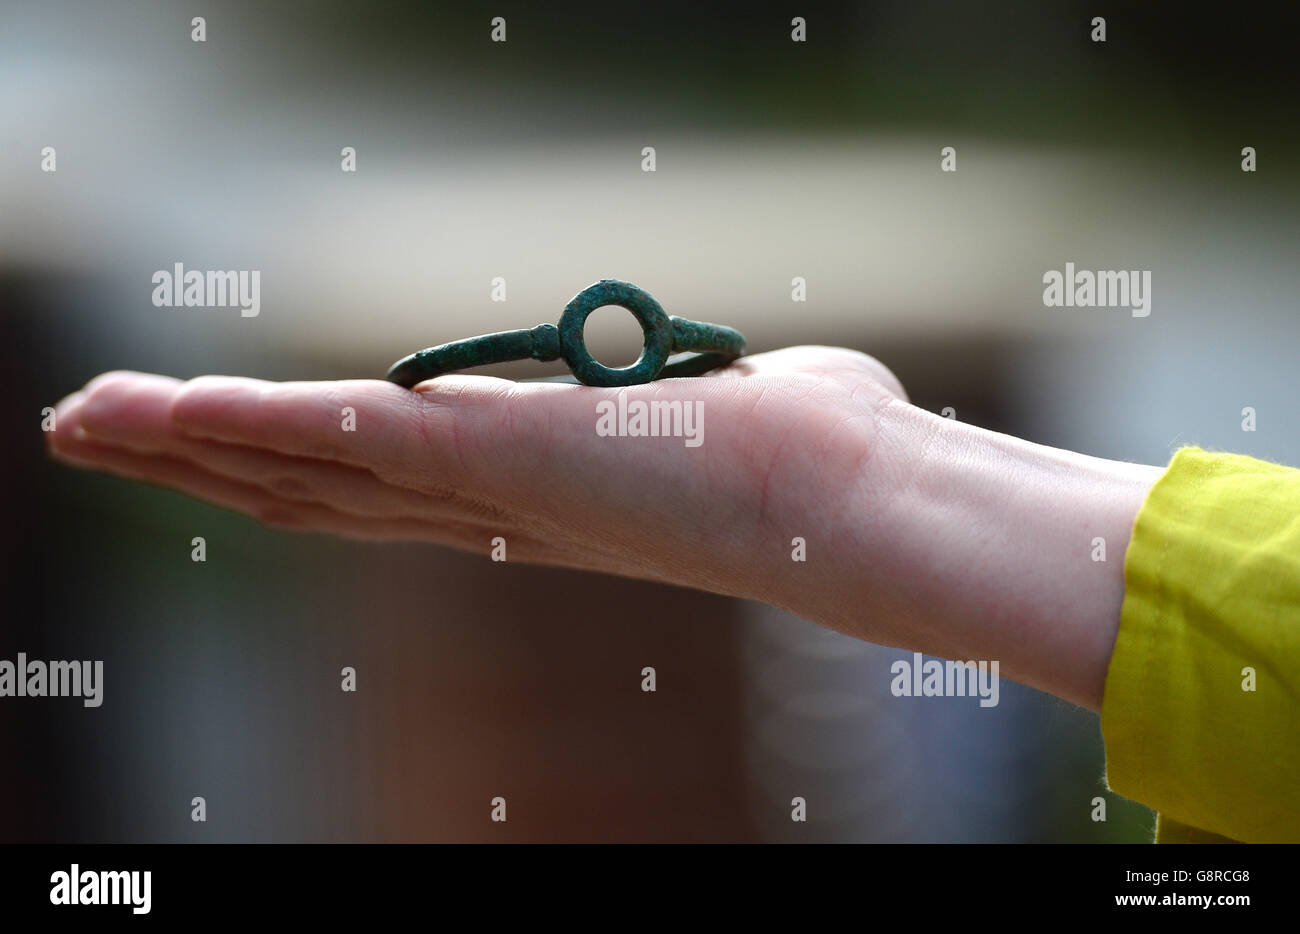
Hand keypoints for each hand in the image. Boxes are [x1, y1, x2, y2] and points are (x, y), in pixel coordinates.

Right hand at [47, 346, 1159, 710]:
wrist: (853, 500)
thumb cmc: (820, 460)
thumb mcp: (741, 418)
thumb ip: (721, 400)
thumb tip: (769, 383)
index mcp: (533, 504)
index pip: (386, 496)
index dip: (288, 477)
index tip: (219, 455)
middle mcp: (491, 514)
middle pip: (316, 494)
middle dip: (200, 470)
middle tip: (102, 441)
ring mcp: (486, 490)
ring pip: (303, 472)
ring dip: (185, 449)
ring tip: (83, 426)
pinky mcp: (496, 454)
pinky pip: (343, 436)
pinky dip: (244, 422)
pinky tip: (157, 406)